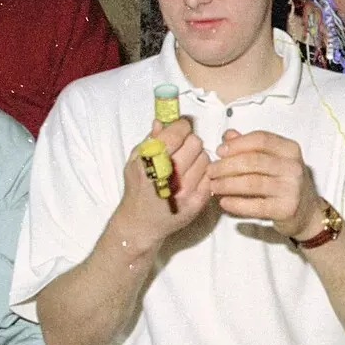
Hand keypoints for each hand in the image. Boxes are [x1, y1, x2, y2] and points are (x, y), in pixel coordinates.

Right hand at [113, 118, 212, 247]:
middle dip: (190, 142)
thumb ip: (150, 139)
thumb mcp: (134, 161)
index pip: (178, 132)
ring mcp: (185, 191)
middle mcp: (170, 175)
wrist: (140, 223)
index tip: (180, 128)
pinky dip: (203, 175)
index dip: (181, 126)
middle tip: (182, 149)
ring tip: (186, 166)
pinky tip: (192, 178)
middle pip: (196, 143)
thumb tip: (163, 120)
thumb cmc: (137, 190)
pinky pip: (210, 177)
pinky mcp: (197, 203)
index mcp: (152, 161)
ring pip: (206, 158)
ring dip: (197, 158)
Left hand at [208, 129, 324, 239]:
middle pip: (253, 161)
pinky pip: (255, 205)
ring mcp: (291, 188)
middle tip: (211, 171)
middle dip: (226, 166)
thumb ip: (250, 146)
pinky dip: (236, 204)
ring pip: (251, 183)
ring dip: (227, 184)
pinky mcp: (286, 209)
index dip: (237, 144)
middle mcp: (293, 167)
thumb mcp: (273, 160)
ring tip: (214, 186)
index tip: (220, 151)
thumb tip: (227, 136)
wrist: (307, 213)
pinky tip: (224, 202)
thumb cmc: (285, 183)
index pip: (261, 139)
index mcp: (290, 149)